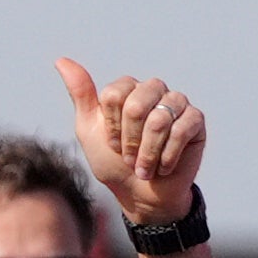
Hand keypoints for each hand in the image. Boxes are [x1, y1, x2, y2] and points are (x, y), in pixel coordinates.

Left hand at [55, 58, 205, 227]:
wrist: (141, 197)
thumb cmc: (114, 164)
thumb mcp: (89, 130)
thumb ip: (80, 95)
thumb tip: (61, 60)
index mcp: (128, 89)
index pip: (114, 95)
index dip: (112, 127)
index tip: (112, 144)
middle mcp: (153, 90)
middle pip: (137, 105)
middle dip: (130, 141)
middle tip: (129, 159)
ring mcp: (176, 103)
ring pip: (160, 119)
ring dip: (148, 152)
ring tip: (145, 168)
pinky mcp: (196, 121)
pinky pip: (182, 129)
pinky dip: (168, 155)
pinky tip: (164, 167)